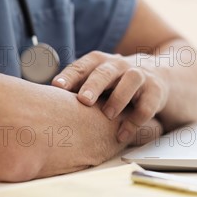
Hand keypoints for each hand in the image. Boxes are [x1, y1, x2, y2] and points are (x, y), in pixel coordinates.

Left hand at [52, 51, 168, 142]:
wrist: (158, 75)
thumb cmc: (116, 81)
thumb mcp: (97, 78)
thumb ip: (76, 86)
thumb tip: (38, 102)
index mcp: (100, 62)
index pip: (83, 65)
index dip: (71, 75)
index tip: (57, 86)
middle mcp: (119, 66)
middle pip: (106, 71)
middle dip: (94, 85)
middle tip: (84, 100)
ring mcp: (140, 76)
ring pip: (130, 81)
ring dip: (118, 98)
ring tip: (108, 114)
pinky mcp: (155, 92)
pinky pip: (146, 106)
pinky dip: (134, 122)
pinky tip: (122, 134)